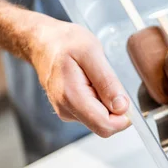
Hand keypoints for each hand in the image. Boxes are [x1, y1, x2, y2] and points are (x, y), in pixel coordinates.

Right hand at [28, 15, 130, 137]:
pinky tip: (90, 82)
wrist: (42, 41)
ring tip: (95, 78)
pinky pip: (93, 112)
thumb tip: (122, 107)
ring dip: (106, 102)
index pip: (105, 126)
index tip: (125, 96)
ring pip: (99, 119)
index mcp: (72, 97)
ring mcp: (66, 111)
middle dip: (115, 109)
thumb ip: (107, 82)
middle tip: (108, 81)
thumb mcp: (92, 52)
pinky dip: (98, 100)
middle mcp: (66, 110)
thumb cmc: (64, 42)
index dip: (123, 117)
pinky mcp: (69, 109)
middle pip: (103, 126)